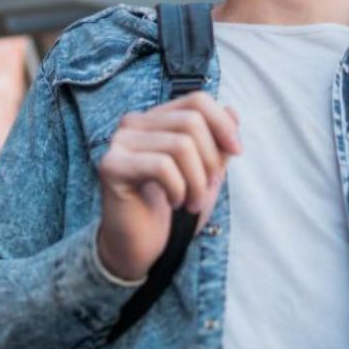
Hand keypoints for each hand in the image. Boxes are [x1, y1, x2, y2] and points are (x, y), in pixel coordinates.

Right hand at [95, 91, 240, 280]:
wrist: (143, 247)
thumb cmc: (173, 209)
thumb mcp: (206, 172)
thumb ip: (218, 143)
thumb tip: (233, 112)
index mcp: (157, 119)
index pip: (197, 100)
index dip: (223, 123)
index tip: (236, 152)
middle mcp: (134, 123)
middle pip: (191, 121)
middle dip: (210, 159)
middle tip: (207, 189)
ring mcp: (120, 142)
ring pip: (180, 144)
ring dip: (197, 181)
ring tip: (193, 203)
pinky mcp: (111, 166)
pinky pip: (162, 166)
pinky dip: (178, 189)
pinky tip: (174, 203)